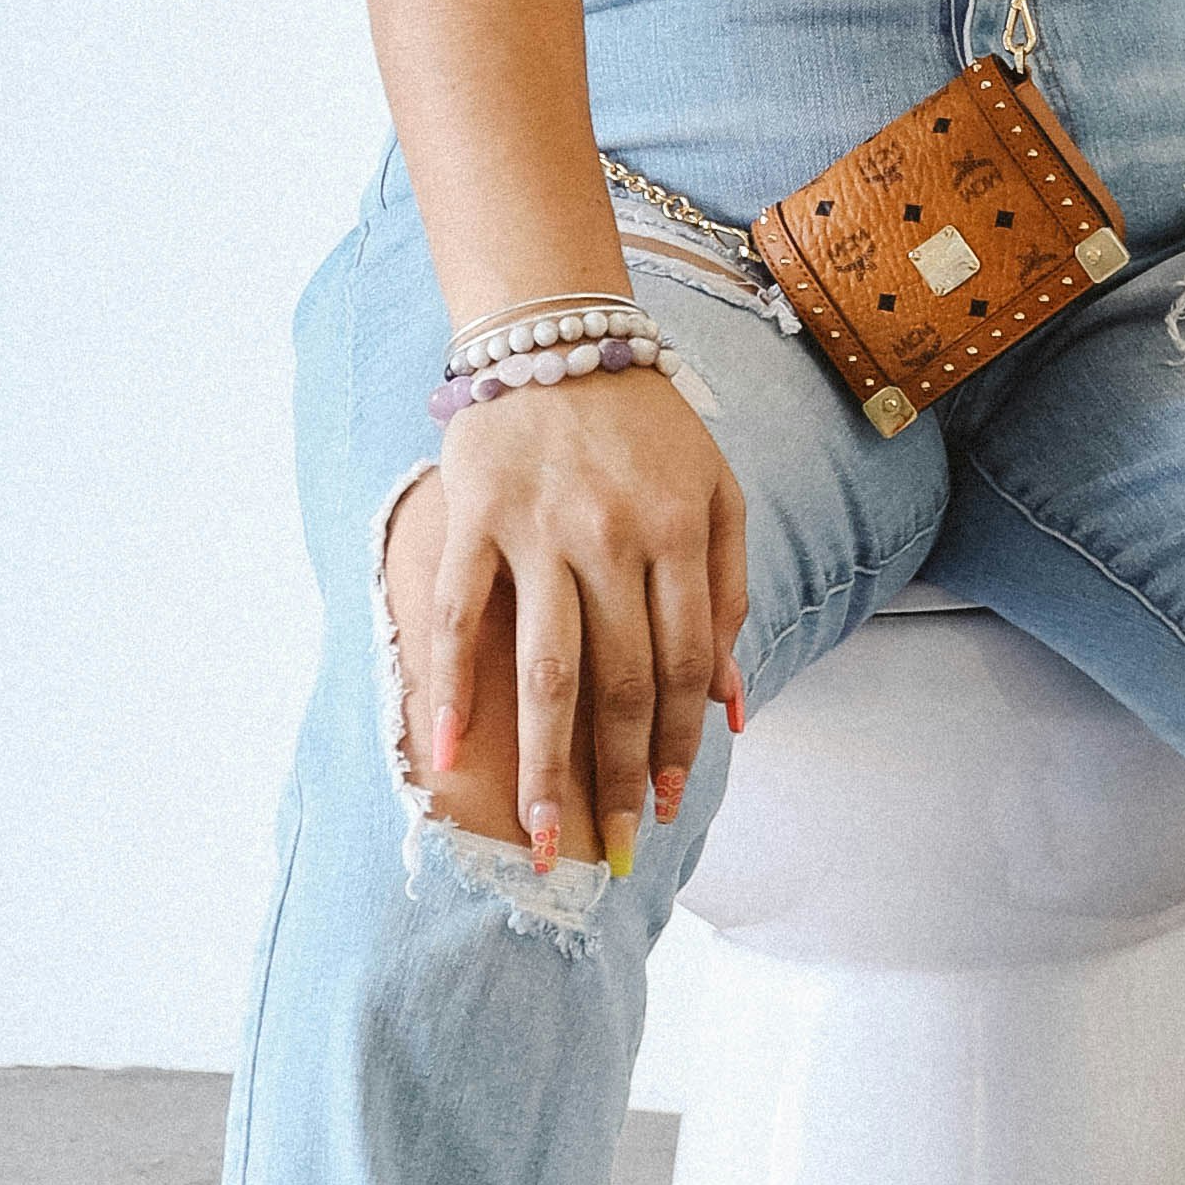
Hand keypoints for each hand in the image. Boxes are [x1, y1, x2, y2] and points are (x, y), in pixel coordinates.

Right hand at [419, 369, 746, 878]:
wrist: (560, 335)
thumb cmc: (648, 428)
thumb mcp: (716, 497)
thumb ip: (726, 597)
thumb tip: (733, 708)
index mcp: (679, 534)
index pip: (682, 665)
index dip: (675, 742)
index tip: (665, 806)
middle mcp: (612, 538)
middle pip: (618, 683)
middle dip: (616, 777)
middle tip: (606, 850)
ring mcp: (538, 528)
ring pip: (544, 667)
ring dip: (543, 763)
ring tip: (542, 835)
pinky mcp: (474, 516)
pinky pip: (459, 613)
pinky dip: (453, 683)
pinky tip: (451, 751)